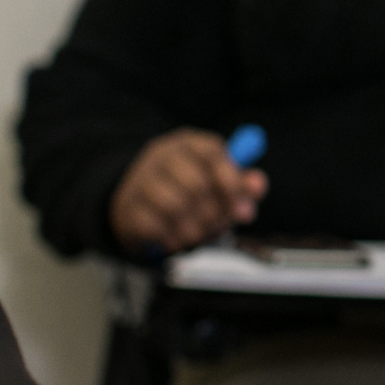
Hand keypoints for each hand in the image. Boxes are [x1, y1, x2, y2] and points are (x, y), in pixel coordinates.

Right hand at [109, 128, 266, 254]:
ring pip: (175, 206)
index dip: (233, 184)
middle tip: (222, 226)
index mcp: (189, 144)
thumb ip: (241, 184)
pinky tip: (177, 240)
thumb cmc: (188, 189)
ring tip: (199, 235)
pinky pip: (154, 227)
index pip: (213, 154)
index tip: (246, 211)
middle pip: (196, 184)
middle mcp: (162, 156)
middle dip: (215, 213)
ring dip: (195, 229)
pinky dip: (172, 239)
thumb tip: (258, 187)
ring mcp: (140, 180)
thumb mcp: (217, 181)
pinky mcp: (127, 207)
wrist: (136, 201)